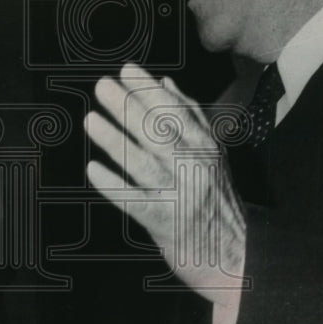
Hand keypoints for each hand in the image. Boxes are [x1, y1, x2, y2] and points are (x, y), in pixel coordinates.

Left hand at [83, 62, 246, 304]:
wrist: (232, 253)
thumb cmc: (214, 198)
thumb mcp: (211, 153)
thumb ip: (189, 117)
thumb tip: (165, 83)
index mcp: (205, 146)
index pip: (175, 112)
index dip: (149, 90)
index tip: (127, 70)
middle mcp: (195, 167)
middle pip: (159, 133)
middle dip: (128, 107)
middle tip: (103, 86)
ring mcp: (180, 194)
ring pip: (144, 164)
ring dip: (116, 141)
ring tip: (90, 120)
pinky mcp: (165, 222)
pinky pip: (135, 201)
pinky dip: (114, 185)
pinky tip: (94, 170)